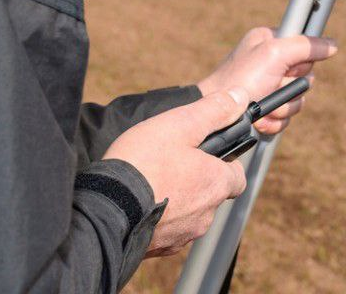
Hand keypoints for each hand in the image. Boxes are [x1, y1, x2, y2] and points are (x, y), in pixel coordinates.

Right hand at [104, 88, 249, 256]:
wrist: (104, 209)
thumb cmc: (143, 163)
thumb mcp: (181, 124)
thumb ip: (214, 110)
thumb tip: (240, 97)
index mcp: (216, 185)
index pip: (237, 177)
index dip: (225, 163)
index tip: (206, 153)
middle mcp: (204, 216)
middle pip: (211, 195)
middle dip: (197, 180)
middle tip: (172, 163)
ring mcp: (181, 236)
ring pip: (188, 215)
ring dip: (177, 200)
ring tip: (151, 181)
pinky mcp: (157, 248)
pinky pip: (165, 231)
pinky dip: (157, 218)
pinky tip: (138, 203)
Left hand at [197, 27, 337, 134]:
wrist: (218, 118)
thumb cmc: (240, 80)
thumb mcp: (274, 54)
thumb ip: (306, 46)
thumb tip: (332, 45)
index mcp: (269, 41)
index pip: (305, 45)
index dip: (301, 61)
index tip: (290, 68)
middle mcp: (270, 62)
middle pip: (305, 75)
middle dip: (290, 88)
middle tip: (272, 86)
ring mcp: (269, 87)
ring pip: (298, 99)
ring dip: (282, 107)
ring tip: (263, 105)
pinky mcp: (266, 109)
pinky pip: (286, 117)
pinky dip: (275, 121)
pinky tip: (260, 119)